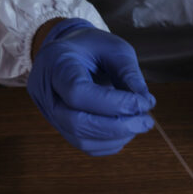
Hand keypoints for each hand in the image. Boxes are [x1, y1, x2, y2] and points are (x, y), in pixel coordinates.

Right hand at [28, 18, 155, 155]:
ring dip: (116, 137)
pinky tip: (126, 131)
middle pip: (76, 122)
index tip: (145, 103)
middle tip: (146, 122)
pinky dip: (110, 144)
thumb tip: (145, 102)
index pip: (78, 92)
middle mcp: (46, 92)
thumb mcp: (114, 49)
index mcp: (57, 63)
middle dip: (117, 127)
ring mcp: (50, 113)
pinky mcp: (61, 127)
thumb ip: (129, 73)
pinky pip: (84, 146)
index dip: (114, 104)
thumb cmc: (92, 48)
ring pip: (80, 139)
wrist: (69, 53)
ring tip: (139, 124)